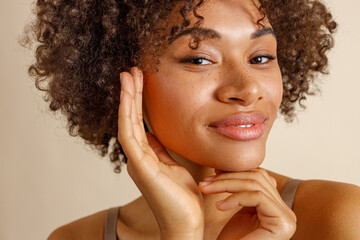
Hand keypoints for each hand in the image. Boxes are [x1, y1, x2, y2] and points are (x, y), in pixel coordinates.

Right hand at [117, 67, 203, 238]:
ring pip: (127, 123)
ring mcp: (138, 161)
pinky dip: (127, 114)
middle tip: (131, 70)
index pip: (140, 122)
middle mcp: (139, 157)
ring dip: (127, 98)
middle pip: (131, 119)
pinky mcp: (141, 167)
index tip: (141, 80)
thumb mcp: (175, 166)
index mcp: (147, 156)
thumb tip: (158, 134)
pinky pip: (130, 135)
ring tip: (128, 75)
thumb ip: (164, 151)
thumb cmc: (184, 198)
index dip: (138, 101)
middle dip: (131, 94)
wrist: (187, 223)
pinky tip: (127, 96)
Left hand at [199, 168, 296, 239]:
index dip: (235, 171)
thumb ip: (239, 189)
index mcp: (275, 205)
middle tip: (205, 182)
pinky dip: (235, 198)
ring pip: (255, 184)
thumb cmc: (231, 239)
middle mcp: (285, 210)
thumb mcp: (236, 208)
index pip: (258, 176)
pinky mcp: (282, 223)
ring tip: (206, 190)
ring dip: (226, 184)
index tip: (213, 173)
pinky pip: (257, 197)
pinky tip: (219, 206)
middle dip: (228, 177)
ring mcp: (286, 217)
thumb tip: (227, 165)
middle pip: (257, 178)